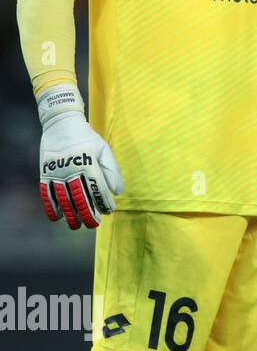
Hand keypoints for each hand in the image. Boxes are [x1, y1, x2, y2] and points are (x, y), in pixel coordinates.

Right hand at [37, 85, 122, 228]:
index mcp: (89, 162)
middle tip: (94, 224)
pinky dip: (51, 206)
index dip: (104, 202)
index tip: (110, 210)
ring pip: (64, 198)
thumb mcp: (104, 150)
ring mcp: (56, 171)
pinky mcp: (45, 173)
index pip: (98, 188)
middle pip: (80, 197)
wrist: (61, 124)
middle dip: (88, 213)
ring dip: (70, 214)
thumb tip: (118, 192)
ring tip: (77, 225)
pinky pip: (47, 193)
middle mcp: (72, 169)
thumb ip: (112, 171)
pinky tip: (57, 217)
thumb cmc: (88, 139)